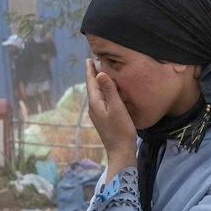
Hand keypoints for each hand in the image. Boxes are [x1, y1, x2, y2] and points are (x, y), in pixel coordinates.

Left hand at [84, 59, 135, 173]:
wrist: (120, 151)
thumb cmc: (121, 130)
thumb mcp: (117, 108)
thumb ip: (109, 90)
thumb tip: (100, 73)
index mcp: (95, 103)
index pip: (91, 82)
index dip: (90, 70)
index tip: (89, 59)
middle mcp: (94, 107)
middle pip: (92, 87)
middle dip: (93, 75)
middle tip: (94, 62)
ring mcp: (98, 114)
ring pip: (96, 94)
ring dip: (98, 83)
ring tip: (101, 73)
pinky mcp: (103, 118)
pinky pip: (101, 100)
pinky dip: (103, 91)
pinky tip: (108, 92)